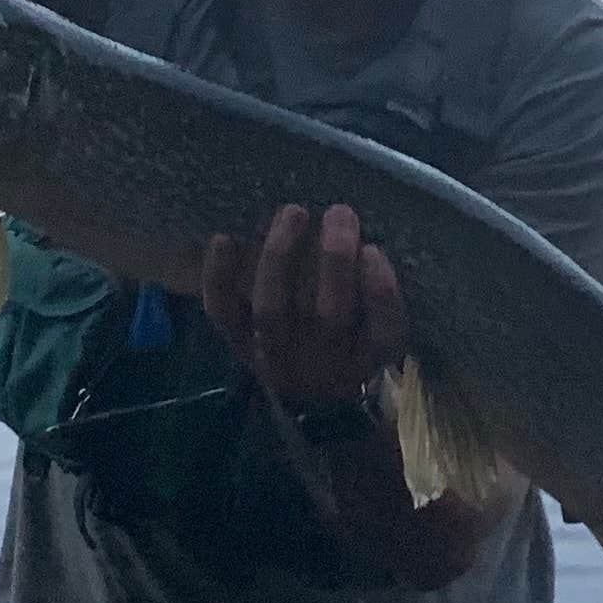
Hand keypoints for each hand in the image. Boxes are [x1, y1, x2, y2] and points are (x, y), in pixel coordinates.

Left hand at [200, 203, 407, 410]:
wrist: (306, 390)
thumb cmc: (352, 335)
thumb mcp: (379, 325)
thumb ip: (378, 290)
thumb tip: (366, 228)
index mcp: (367, 356)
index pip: (385, 333)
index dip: (380, 293)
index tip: (374, 250)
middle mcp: (323, 364)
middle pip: (329, 315)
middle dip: (334, 259)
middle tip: (340, 212)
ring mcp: (276, 356)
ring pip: (272, 310)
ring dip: (281, 256)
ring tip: (295, 212)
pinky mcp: (238, 344)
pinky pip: (224, 312)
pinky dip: (218, 276)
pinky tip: (223, 237)